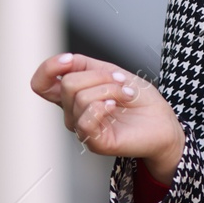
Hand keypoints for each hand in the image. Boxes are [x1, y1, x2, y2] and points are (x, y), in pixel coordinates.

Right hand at [29, 52, 185, 181]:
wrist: (162, 121)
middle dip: (99, 76)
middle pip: (67, 84)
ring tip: (125, 96)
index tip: (69, 60)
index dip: (49, 68)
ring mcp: (83, 128)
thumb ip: (85, 66)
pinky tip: (116, 107)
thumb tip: (66, 61)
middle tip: (120, 82)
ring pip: (80, 98)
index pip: (41, 84)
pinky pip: (86, 120)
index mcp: (73, 95)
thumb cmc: (139, 100)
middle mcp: (73, 112)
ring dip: (110, 90)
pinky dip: (103, 106)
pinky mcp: (94, 142)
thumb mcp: (111, 72)